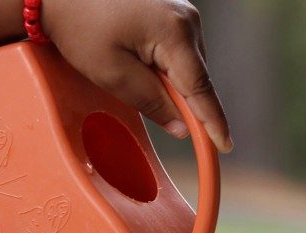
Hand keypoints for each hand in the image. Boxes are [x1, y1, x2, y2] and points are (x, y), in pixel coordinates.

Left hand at [43, 0, 231, 151]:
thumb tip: (182, 128)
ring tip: (129, 65)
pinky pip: (179, 49)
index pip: (201, 89)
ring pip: (187, 64)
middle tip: (139, 93)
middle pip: (196, 77)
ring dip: (169, 79)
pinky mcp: (173, 9)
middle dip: (179, 99)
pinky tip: (136, 55)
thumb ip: (152, 103)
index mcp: (175, 32)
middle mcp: (186, 18)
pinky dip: (164, 63)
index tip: (225, 146)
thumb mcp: (112, 73)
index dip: (213, 123)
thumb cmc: (79, 25)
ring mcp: (181, 10)